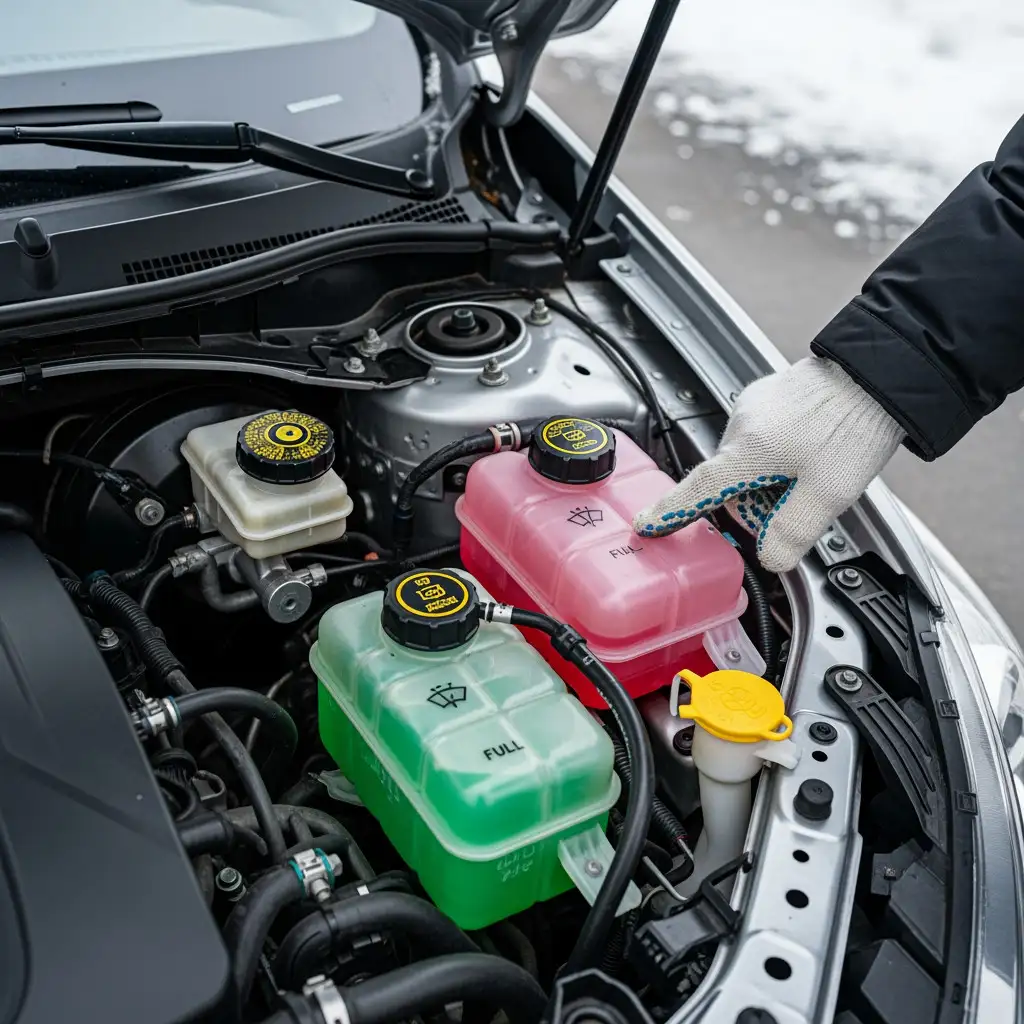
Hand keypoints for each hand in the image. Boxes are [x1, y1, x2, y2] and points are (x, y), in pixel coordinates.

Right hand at [633, 357, 904, 571]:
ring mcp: (754, 406)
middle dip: (752, 501)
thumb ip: (794, 533)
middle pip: (728, 480)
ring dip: (766, 476)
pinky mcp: (769, 395)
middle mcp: (743, 425)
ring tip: (810, 476)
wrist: (881, 372)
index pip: (698, 490)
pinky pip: (759, 436)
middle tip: (792, 507)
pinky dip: (775, 453)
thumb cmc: (855, 424)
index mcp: (749, 451)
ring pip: (745, 459)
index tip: (648, 525)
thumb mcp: (830, 494)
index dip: (671, 511)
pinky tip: (808, 453)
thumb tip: (771, 558)